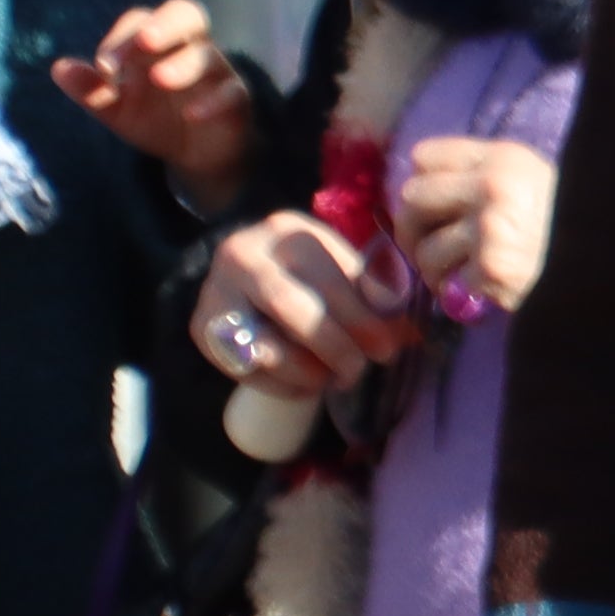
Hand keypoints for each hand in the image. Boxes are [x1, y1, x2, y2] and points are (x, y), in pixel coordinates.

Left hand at [55, 0, 252, 202]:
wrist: (196, 155)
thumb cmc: (156, 118)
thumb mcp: (116, 108)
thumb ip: (90, 89)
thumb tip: (59, 68)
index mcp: (158, 43)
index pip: (142, 21)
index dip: (123, 37)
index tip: (105, 66)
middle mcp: (189, 48)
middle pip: (187, 14)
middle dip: (165, 24)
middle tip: (144, 41)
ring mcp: (216, 73)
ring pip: (207, 56)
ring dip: (183, 64)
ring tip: (159, 79)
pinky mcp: (235, 101)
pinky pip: (230, 94)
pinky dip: (213, 102)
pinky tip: (193, 115)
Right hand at [192, 211, 418, 396]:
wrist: (243, 283)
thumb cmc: (309, 278)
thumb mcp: (342, 273)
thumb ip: (375, 296)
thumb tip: (414, 334)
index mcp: (290, 229)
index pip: (331, 275)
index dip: (364, 317)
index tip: (388, 349)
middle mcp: (244, 252)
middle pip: (292, 307)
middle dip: (335, 345)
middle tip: (360, 369)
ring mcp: (216, 289)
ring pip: (265, 343)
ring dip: (310, 370)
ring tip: (335, 379)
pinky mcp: (201, 327)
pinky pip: (246, 367)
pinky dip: (282, 384)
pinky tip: (306, 385)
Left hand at [392, 135, 557, 313]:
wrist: (613, 268)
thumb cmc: (571, 229)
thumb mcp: (536, 183)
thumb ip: (486, 178)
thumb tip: (417, 193)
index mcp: (505, 157)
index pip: (424, 157)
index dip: (426, 186)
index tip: (438, 209)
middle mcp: (494, 185)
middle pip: (411, 198)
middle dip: (415, 230)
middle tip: (434, 252)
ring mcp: (491, 227)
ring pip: (423, 251)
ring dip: (438, 273)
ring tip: (468, 278)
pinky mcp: (491, 269)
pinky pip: (447, 287)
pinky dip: (462, 298)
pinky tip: (487, 295)